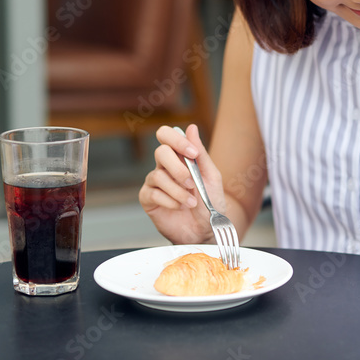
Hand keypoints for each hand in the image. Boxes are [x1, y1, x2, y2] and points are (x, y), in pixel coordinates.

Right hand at [139, 124, 224, 244]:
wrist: (205, 231)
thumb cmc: (209, 203)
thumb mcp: (211, 176)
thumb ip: (200, 153)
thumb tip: (191, 128)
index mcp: (180, 157)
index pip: (167, 135)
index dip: (177, 140)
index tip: (193, 153)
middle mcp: (165, 167)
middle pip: (160, 151)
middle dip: (178, 168)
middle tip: (192, 183)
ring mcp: (155, 183)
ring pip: (157, 175)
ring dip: (178, 190)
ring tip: (191, 202)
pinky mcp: (148, 199)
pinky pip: (153, 193)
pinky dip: (169, 200)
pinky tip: (178, 207)